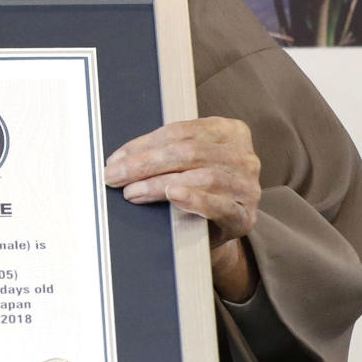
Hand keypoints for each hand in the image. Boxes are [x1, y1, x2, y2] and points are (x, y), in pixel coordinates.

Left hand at [103, 117, 260, 301]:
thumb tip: (120, 158)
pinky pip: (220, 206)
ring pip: (200, 177)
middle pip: (188, 153)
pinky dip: (195, 199)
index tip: (116, 159)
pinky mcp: (245, 216)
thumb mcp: (185, 162)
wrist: (214, 230)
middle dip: (144, 164)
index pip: (180, 132)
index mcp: (229, 131)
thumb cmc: (196, 189)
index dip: (144, 144)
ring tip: (132, 192)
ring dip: (158, 184)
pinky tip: (174, 196)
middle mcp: (244, 156)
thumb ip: (163, 151)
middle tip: (114, 176)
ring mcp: (247, 186)